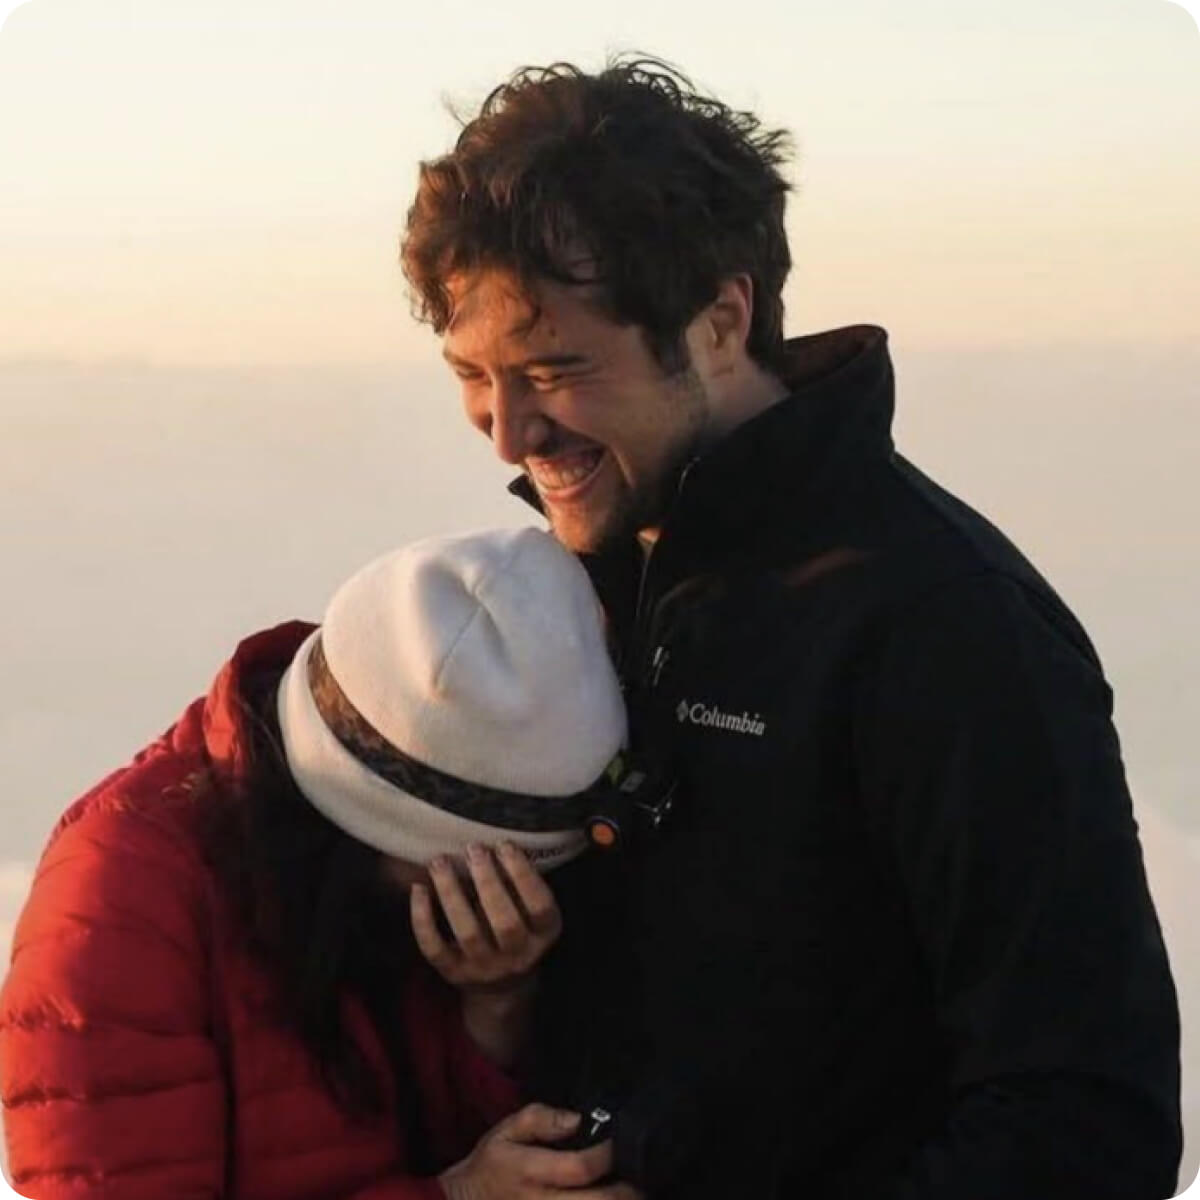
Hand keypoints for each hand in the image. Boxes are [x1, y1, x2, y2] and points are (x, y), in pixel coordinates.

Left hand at [410, 841, 561, 990]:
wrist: (500, 987)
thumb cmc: (517, 931)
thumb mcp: (532, 913)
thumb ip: (520, 885)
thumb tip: (495, 843)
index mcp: (543, 935)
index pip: (540, 906)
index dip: (523, 874)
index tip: (504, 844)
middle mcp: (518, 956)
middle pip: (505, 922)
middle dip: (488, 881)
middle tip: (474, 848)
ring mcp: (484, 967)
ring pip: (468, 933)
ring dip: (452, 893)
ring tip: (440, 861)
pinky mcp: (454, 973)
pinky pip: (434, 947)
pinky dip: (423, 918)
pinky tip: (419, 888)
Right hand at [438, 1103, 643, 1199]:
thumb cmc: (491, 1165)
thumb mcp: (506, 1130)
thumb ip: (542, 1119)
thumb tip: (578, 1119)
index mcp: (531, 1172)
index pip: (582, 1168)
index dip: (608, 1156)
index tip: (621, 1145)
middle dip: (628, 1193)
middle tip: (642, 1180)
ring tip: (634, 1195)